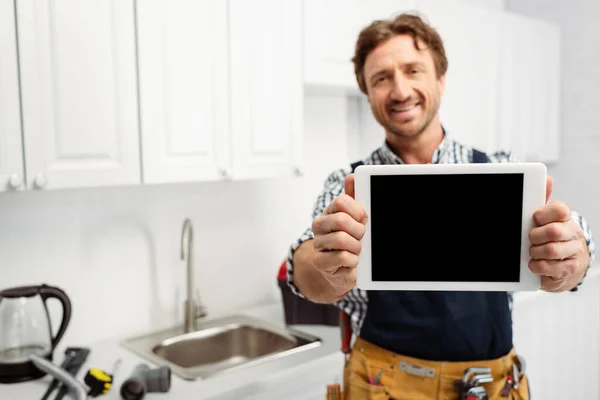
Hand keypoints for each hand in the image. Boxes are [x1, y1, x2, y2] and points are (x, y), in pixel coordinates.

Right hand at [311, 174, 367, 294]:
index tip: (364, 218)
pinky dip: (353, 260)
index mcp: (329, 212)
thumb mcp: (355, 219)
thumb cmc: (351, 241)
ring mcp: (318, 244)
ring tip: (357, 250)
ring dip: (356, 247)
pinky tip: (352, 261)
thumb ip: (355, 197)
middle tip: (362, 236)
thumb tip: (352, 176)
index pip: (341, 201)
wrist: (344, 269)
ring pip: (341, 239)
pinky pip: (341, 257)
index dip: (357, 210)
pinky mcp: (320, 262)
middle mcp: (319, 226)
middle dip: (358, 230)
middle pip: (341, 220)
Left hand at [529, 175, 589, 291]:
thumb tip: (547, 178)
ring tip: (532, 252)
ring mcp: (573, 252)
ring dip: (535, 252)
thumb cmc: (548, 237)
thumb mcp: (543, 218)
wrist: (563, 263)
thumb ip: (541, 199)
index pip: (559, 209)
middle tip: (530, 239)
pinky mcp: (569, 270)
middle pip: (553, 231)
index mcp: (565, 218)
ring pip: (552, 250)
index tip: (534, 219)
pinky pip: (550, 268)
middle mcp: (573, 234)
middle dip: (535, 237)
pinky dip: (537, 266)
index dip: (542, 215)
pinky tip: (534, 263)